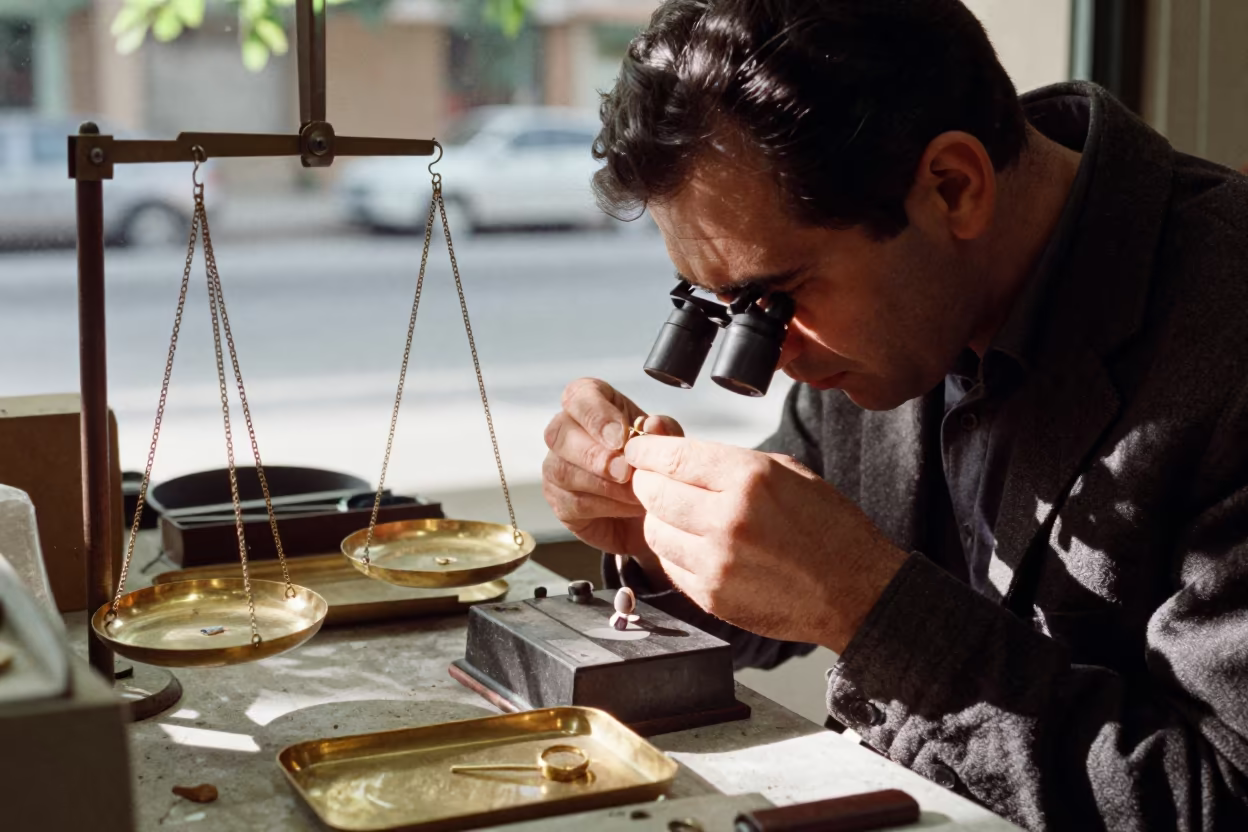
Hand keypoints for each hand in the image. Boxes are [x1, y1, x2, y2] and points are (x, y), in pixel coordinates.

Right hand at [542, 378, 682, 558]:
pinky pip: (573, 502)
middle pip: (558, 432)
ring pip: (562, 470)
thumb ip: (664, 431)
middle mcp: (566, 431)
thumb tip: (652, 424)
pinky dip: (606, 506)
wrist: (654, 510)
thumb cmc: (653, 466)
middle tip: (625, 471)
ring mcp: (556, 466)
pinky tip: (628, 507)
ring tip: (637, 493)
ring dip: (605, 485)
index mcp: (593, 405)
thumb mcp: (667, 444)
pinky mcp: (559, 500)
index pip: (577, 395)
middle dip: (595, 455)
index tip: (620, 437)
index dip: (595, 415)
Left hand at [625, 436, 907, 651]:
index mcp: (749, 477)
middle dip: (648, 483)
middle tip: (654, 481)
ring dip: (659, 519)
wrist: (855, 591)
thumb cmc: (827, 529)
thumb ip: (730, 462)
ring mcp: (717, 561)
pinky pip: (670, 566)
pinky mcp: (712, 595)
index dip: (647, 450)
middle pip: (654, 492)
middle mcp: (728, 517)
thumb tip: (678, 453)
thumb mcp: (787, 472)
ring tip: (680, 515)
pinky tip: (696, 545)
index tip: (639, 450)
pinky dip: (675, 552)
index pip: (672, 456)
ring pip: (654, 531)